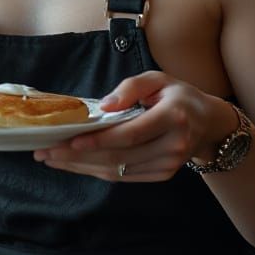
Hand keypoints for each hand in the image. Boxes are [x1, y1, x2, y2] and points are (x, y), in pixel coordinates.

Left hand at [32, 71, 238, 181]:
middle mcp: (173, 145)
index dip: (98, 140)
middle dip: (77, 156)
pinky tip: (73, 164)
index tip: (68, 141)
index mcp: (172, 117)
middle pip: (118, 156)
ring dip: (80, 167)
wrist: (209, 123)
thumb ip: (131, 87)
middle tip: (45, 152)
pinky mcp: (162, 175)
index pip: (130, 134)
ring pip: (117, 170)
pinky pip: (123, 175)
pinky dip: (95, 171)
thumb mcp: (158, 78)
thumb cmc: (178, 96)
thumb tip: (104, 106)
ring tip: (51, 159)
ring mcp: (168, 165)